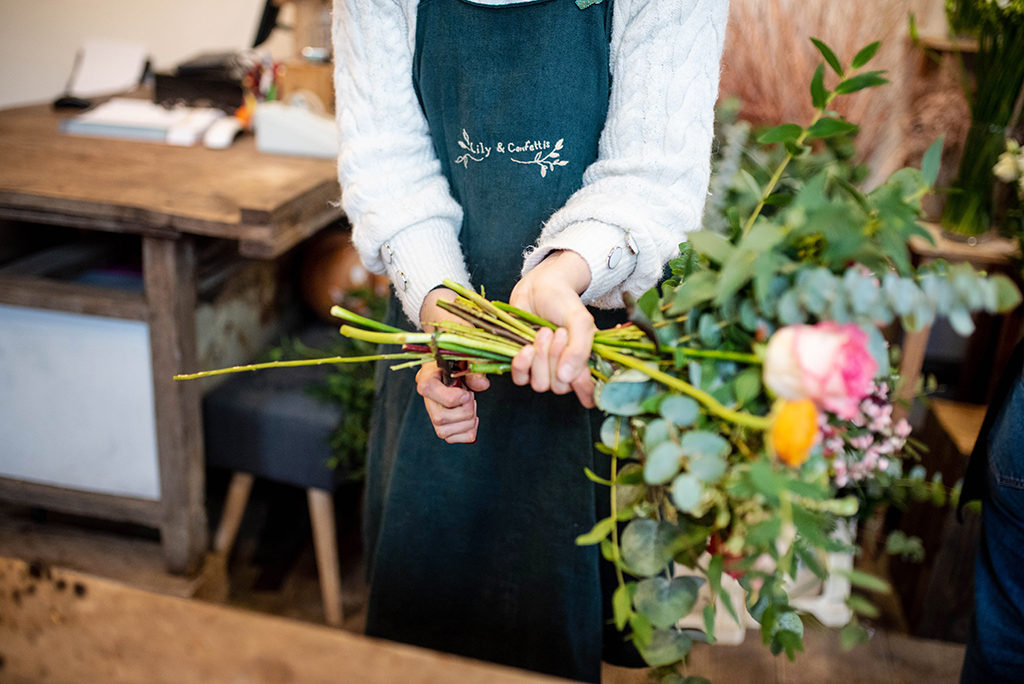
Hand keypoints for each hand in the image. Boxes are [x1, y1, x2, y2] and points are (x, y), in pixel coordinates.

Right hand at [416, 287, 490, 442]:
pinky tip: (473, 419)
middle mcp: (427, 394)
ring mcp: (433, 408)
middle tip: (473, 400)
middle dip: (464, 413)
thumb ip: (476, 364)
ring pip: (443, 430)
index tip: (466, 393)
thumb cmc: (460, 347)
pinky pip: (449, 437)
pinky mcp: (442, 419)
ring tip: (473, 407)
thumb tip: (482, 384)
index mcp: (428, 373)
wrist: (453, 351)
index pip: (426, 389)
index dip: (450, 397)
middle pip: (438, 417)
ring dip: (466, 423)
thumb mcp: (468, 349)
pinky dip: (466, 433)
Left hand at [509, 250, 596, 407]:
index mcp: (584, 364)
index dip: (583, 388)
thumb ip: (580, 349)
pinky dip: (522, 364)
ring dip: (541, 358)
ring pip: (540, 384)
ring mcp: (542, 368)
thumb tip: (568, 377)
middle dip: (557, 359)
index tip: (580, 372)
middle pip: (560, 387)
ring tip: (544, 332)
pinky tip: (526, 347)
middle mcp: (564, 371)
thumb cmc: (564, 303)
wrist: (540, 287)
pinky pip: (520, 378)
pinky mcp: (523, 364)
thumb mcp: (580, 322)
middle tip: (558, 332)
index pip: (588, 394)